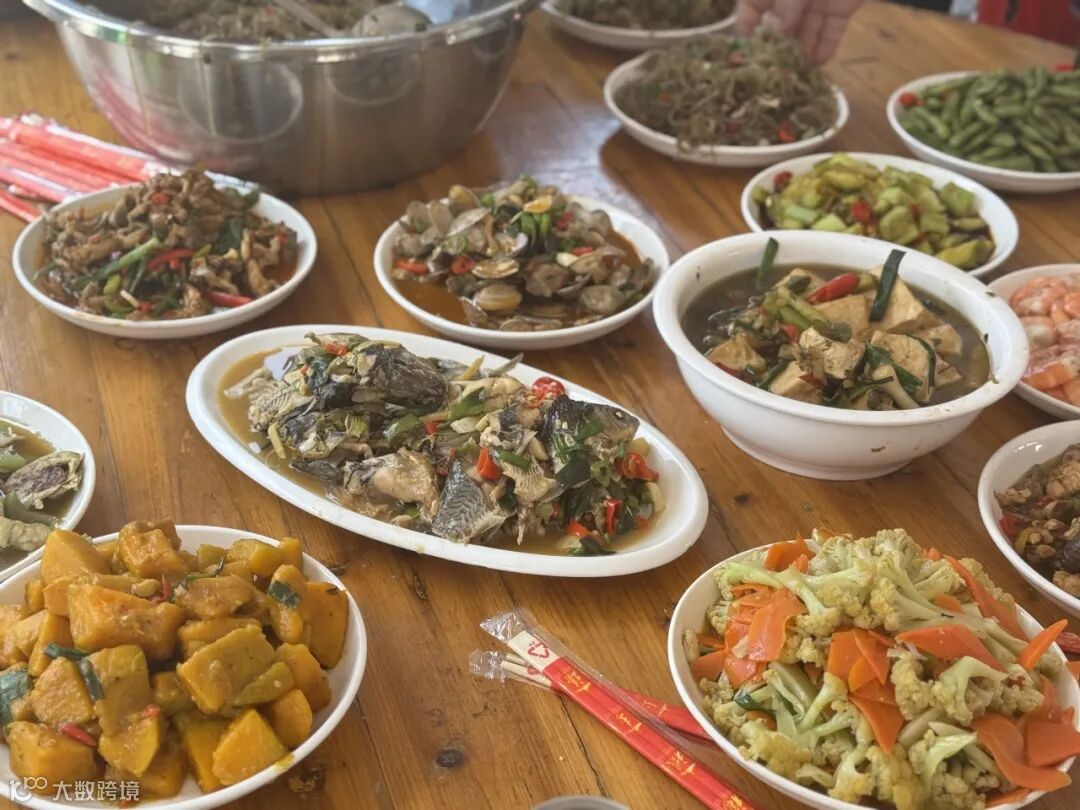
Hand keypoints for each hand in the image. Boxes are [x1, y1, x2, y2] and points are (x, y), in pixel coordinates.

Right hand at [736, 0, 864, 62]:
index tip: (747, 54)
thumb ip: (785, 6)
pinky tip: (820, 63)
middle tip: (775, 72)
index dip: (748, 30)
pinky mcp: (840, 6)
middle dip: (779, 48)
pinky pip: (832, 28)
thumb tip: (779, 33)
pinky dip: (827, 45)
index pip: (750, 10)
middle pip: (780, 25)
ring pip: (806, 30)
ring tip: (797, 74)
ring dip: (802, 51)